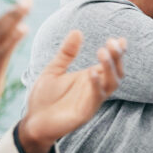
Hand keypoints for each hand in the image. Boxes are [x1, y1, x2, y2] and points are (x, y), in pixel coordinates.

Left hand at [18, 31, 124, 152]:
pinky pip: (96, 98)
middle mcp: (94, 89)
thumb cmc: (44, 97)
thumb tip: (77, 31)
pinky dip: (96, 85)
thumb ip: (66, 53)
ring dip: (110, 68)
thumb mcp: (54, 70)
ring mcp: (91, 101)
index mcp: (89, 78)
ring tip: (102, 52)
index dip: (118, 52)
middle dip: (117, 58)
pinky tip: (91, 73)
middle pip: (116, 73)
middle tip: (112, 43)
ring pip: (111, 85)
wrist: (32, 121)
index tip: (120, 38)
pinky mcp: (84, 113)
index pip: (111, 64)